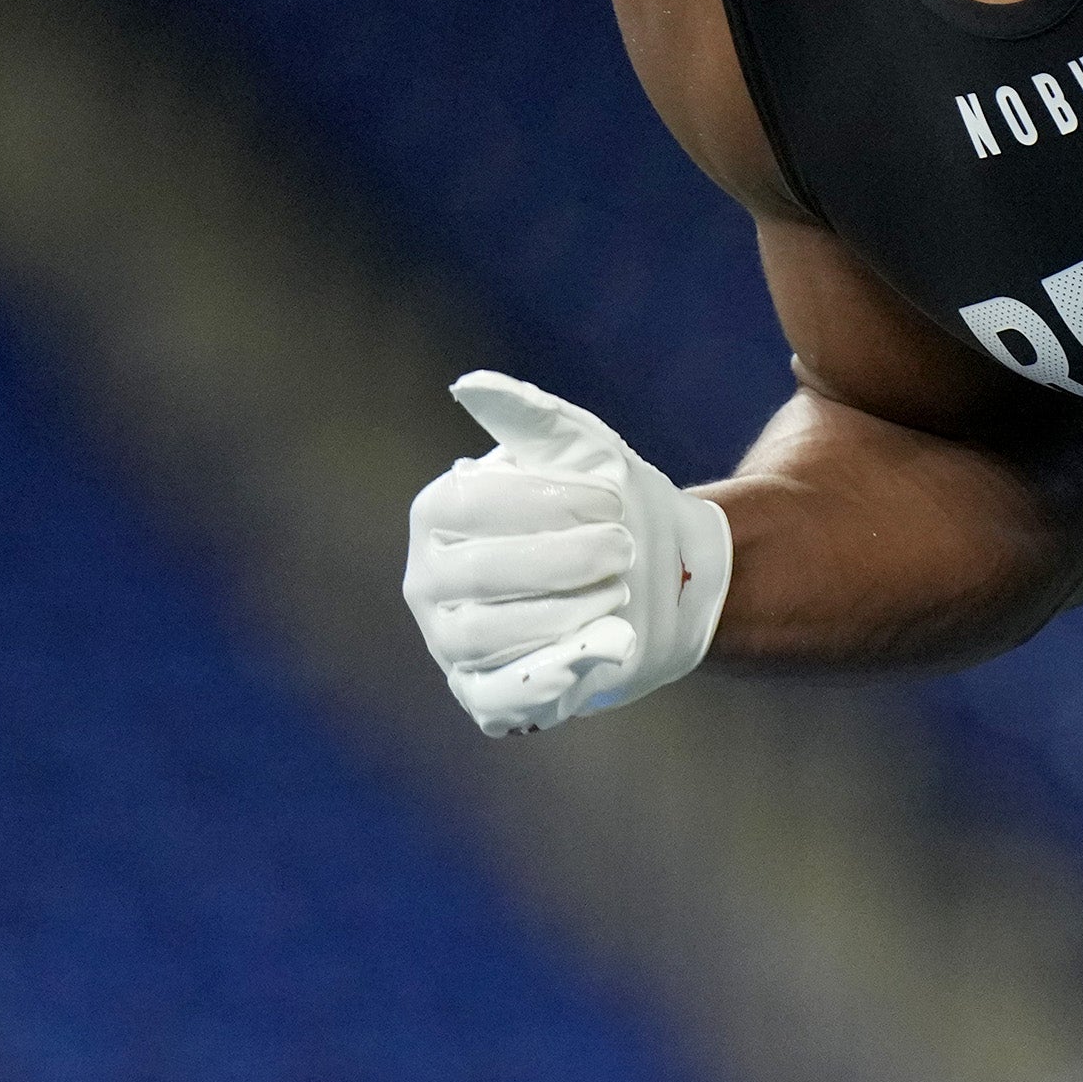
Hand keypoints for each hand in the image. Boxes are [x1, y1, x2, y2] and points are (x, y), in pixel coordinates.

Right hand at [402, 371, 732, 735]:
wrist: (654, 577)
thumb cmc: (606, 505)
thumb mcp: (580, 450)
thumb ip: (529, 416)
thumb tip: (469, 385)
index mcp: (436, 513)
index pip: (472, 506)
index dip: (548, 502)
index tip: (613, 499)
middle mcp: (427, 580)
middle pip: (484, 573)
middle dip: (566, 561)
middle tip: (626, 550)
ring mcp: (449, 643)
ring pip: (490, 636)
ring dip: (568, 613)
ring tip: (621, 593)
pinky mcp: (483, 694)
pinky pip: (502, 696)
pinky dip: (556, 675)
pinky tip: (608, 645)